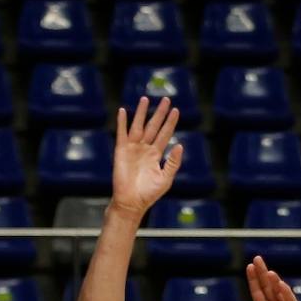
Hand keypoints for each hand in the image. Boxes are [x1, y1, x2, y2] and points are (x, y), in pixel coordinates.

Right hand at [111, 96, 182, 218]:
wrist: (131, 202)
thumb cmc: (149, 193)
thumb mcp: (166, 178)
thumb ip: (173, 162)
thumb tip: (180, 145)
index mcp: (156, 154)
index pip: (165, 134)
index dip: (170, 122)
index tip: (175, 110)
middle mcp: (145, 148)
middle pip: (153, 126)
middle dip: (159, 113)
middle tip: (165, 99)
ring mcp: (133, 148)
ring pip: (138, 126)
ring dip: (141, 112)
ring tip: (145, 98)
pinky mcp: (121, 151)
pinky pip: (122, 133)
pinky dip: (122, 122)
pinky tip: (123, 111)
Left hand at [235, 257, 300, 300]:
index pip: (257, 293)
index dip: (253, 280)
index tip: (249, 266)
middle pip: (267, 287)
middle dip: (262, 273)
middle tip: (257, 259)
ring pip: (278, 292)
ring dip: (273, 281)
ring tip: (268, 271)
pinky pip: (290, 300)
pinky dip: (286, 293)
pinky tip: (280, 284)